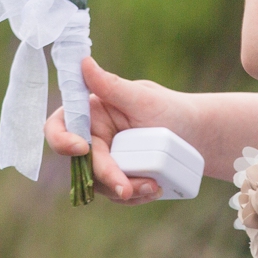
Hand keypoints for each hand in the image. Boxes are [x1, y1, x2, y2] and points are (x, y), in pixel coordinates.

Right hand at [43, 57, 186, 202]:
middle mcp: (94, 137)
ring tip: (155, 186)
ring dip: (126, 189)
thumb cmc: (171, 109)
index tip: (83, 148)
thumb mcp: (143, 98)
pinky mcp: (120, 177)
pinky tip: (155, 188)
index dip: (62, 140)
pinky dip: (135, 195)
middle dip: (106, 177)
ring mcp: (107, 159)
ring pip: (99, 184)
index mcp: (92, 112)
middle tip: (128, 189)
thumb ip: (112, 86)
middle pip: (81, 164)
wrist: (198, 136)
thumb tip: (83, 62)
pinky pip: (117, 194)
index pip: (59, 126)